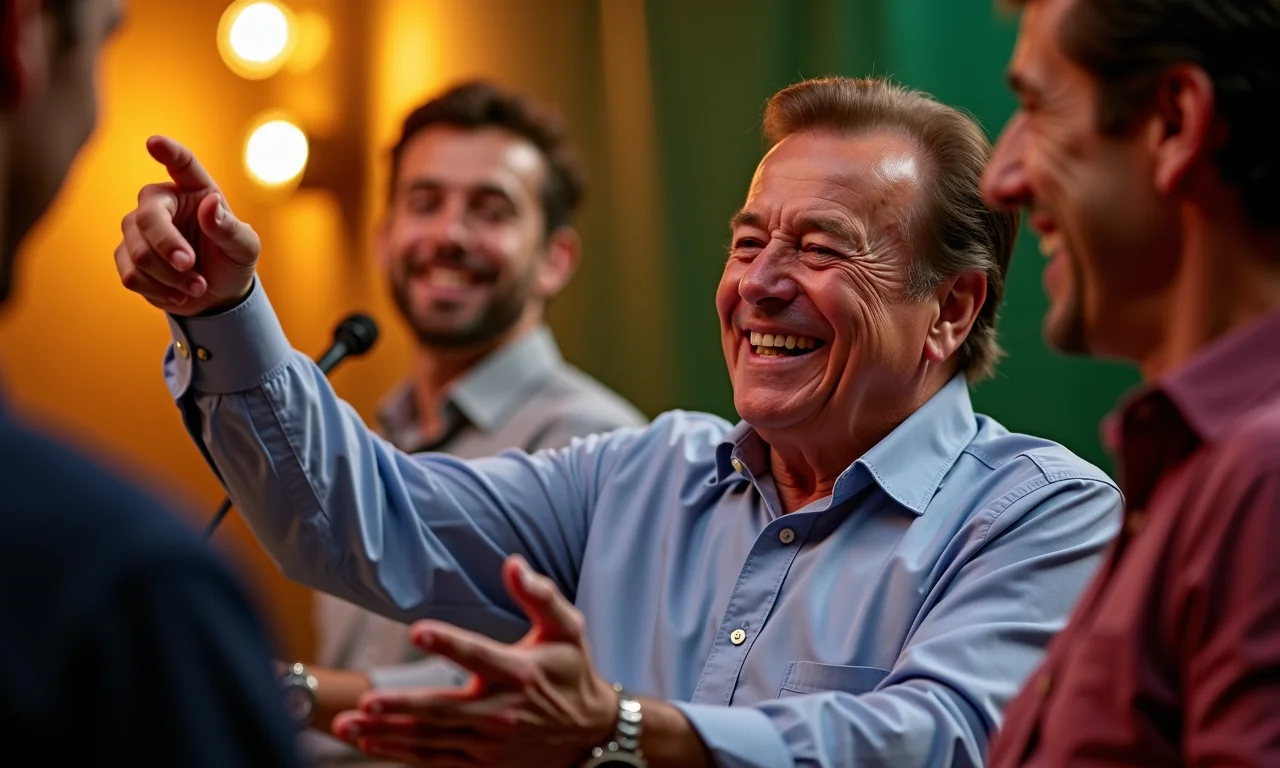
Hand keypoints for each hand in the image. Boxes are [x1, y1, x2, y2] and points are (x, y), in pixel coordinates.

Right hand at [114, 135, 259, 315]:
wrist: (218, 295)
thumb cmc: (232, 261)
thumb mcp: (245, 248)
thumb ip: (230, 228)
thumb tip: (210, 204)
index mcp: (195, 191)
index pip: (182, 164)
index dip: (168, 152)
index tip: (154, 142)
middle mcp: (161, 203)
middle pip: (148, 218)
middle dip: (169, 247)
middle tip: (190, 266)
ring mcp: (138, 229)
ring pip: (138, 252)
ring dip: (170, 278)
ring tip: (198, 287)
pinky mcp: (127, 257)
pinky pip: (131, 275)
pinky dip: (158, 290)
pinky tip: (180, 295)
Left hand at [332, 555, 618, 766]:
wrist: (591, 733)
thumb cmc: (574, 672)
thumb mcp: (568, 628)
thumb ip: (540, 595)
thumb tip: (514, 563)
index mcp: (520, 672)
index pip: (479, 655)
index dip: (449, 643)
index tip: (418, 629)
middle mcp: (502, 711)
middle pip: (444, 709)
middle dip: (402, 706)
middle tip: (367, 700)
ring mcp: (489, 743)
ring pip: (432, 740)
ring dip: (389, 732)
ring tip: (351, 723)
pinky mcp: (482, 763)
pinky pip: (435, 760)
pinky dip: (402, 754)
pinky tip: (372, 743)